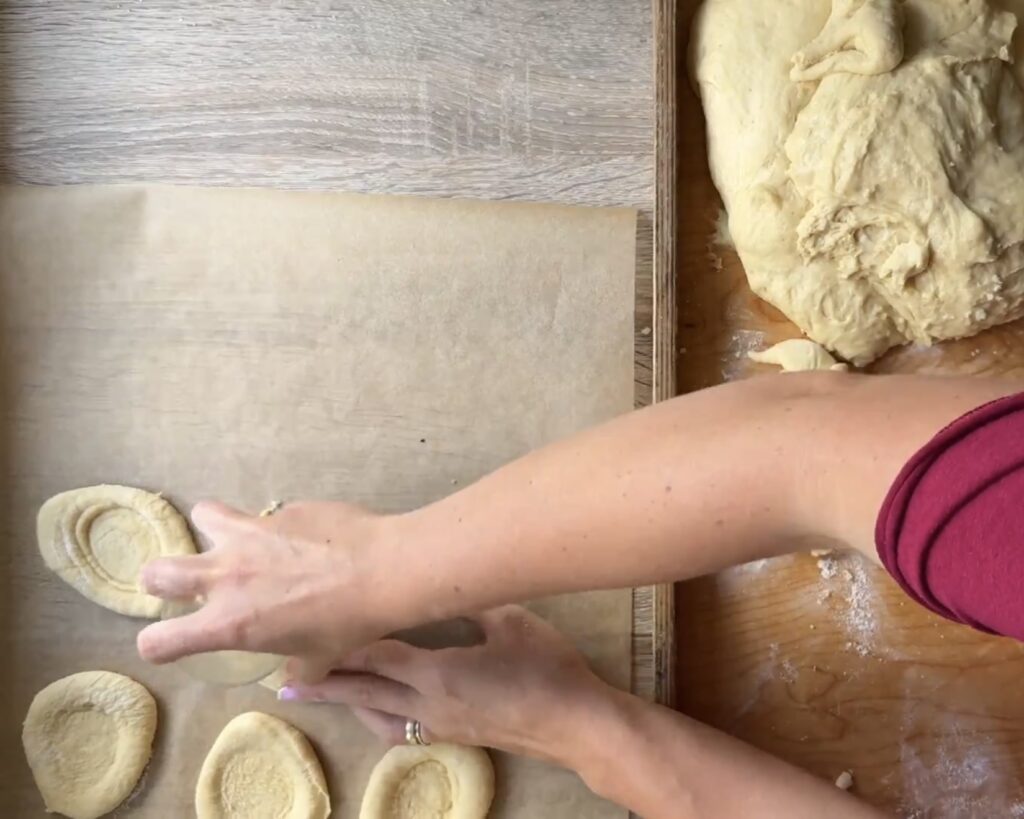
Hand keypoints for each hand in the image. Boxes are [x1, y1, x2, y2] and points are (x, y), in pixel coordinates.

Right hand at [136, 500, 399, 675]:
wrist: (384, 570)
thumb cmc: (350, 624)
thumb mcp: (319, 659)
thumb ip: (297, 667)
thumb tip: (296, 671)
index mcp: (229, 623)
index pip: (158, 640)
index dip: (159, 644)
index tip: (173, 641)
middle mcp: (227, 576)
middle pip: (156, 571)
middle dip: (161, 579)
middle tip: (187, 584)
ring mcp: (250, 534)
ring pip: (203, 516)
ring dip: (212, 529)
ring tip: (237, 540)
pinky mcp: (281, 509)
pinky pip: (264, 514)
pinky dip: (275, 526)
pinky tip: (305, 537)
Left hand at [277, 605, 615, 765]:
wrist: (576, 726)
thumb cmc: (547, 670)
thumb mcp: (512, 621)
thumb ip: (472, 600)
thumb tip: (444, 577)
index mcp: (438, 672)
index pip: (377, 655)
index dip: (339, 646)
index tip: (303, 638)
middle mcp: (427, 703)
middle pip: (364, 692)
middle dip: (323, 685)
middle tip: (283, 683)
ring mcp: (439, 725)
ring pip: (377, 717)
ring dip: (346, 704)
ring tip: (318, 694)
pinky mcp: (453, 736)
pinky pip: (400, 730)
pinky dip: (377, 718)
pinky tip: (374, 711)